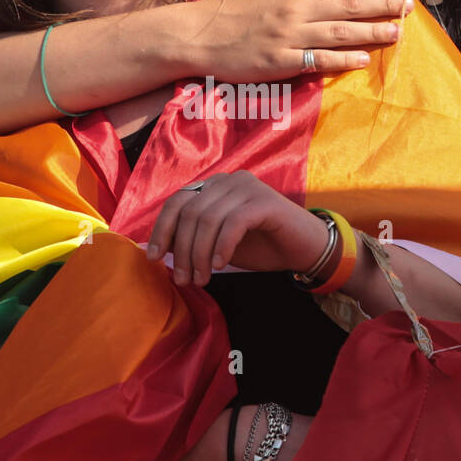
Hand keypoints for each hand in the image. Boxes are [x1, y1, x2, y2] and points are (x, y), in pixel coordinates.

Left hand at [146, 171, 329, 285]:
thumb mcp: (218, 245)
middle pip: (190, 212)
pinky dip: (222, 246)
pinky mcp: (265, 202)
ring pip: (209, 219)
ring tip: (202, 279)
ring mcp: (247, 187)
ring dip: (200, 254)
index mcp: (214, 185)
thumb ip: (191, 241)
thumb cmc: (261, 246)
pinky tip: (221, 265)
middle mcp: (228, 180)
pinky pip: (233, 223)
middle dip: (182, 250)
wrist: (306, 248)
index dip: (162, 230)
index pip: (177, 202)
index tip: (154, 258)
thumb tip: (153, 250)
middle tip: (184, 280)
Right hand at [190, 0, 413, 80]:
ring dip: (372, 32)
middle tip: (407, 5)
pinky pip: (318, 61)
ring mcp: (290, 37)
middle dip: (382, 4)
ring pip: (340, 33)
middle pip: (347, 4)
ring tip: (397, 32)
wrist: (198, 36)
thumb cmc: (229, 5)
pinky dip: (343, 61)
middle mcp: (296, 10)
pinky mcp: (282, 62)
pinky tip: (363, 61)